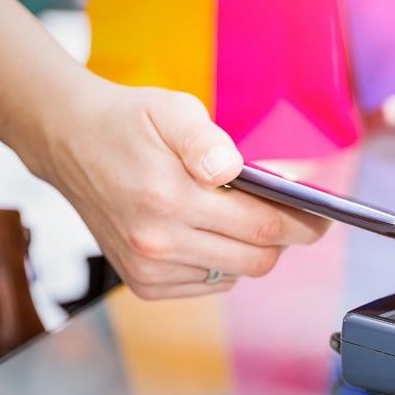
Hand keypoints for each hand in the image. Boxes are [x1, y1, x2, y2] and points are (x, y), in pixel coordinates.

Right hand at [34, 74, 329, 298]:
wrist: (69, 143)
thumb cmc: (129, 123)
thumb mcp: (172, 109)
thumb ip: (206, 139)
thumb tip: (230, 168)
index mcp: (170, 198)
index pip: (263, 227)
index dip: (304, 225)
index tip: (324, 218)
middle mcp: (158, 242)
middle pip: (256, 260)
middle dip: (285, 240)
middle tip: (297, 217)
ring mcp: (149, 268)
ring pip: (236, 275)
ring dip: (251, 250)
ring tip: (244, 216)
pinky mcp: (143, 283)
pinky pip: (210, 284)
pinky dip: (223, 264)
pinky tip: (212, 233)